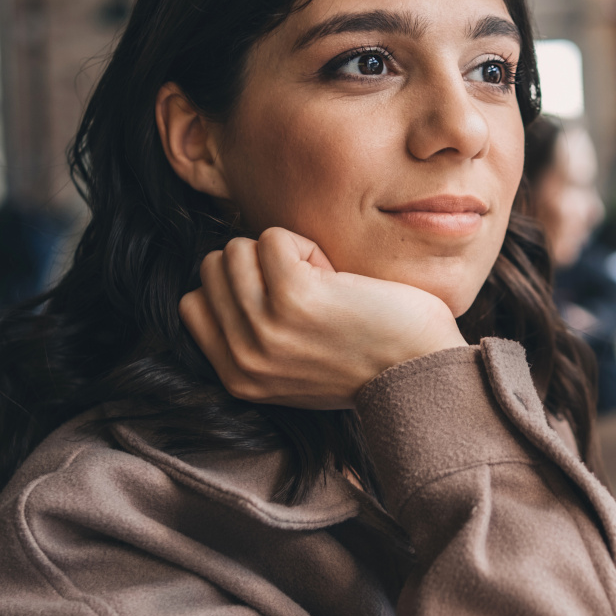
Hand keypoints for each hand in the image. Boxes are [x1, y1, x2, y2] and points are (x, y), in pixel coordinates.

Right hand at [179, 227, 467, 409]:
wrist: (421, 373)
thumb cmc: (369, 359)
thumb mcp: (293, 367)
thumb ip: (255, 339)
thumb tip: (226, 282)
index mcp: (238, 376)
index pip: (193, 304)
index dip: (239, 286)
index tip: (284, 304)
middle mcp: (244, 358)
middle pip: (214, 268)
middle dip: (260, 266)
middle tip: (311, 293)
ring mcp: (265, 328)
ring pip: (238, 249)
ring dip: (284, 254)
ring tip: (325, 286)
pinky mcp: (294, 297)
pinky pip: (274, 238)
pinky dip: (307, 246)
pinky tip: (337, 277)